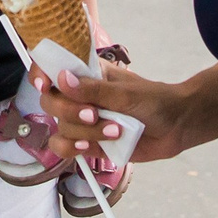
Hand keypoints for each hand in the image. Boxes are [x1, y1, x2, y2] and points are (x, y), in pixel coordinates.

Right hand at [41, 62, 197, 162]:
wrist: (177, 126)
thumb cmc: (155, 100)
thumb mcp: (126, 93)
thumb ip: (93, 89)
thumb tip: (62, 78)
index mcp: (87, 74)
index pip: (51, 68)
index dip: (40, 74)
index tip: (46, 85)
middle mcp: (80, 96)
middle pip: (50, 102)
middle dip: (69, 111)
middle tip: (94, 114)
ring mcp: (83, 121)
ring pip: (60, 128)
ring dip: (84, 133)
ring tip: (114, 131)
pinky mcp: (89, 143)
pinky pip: (66, 148)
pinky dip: (74, 149)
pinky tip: (91, 147)